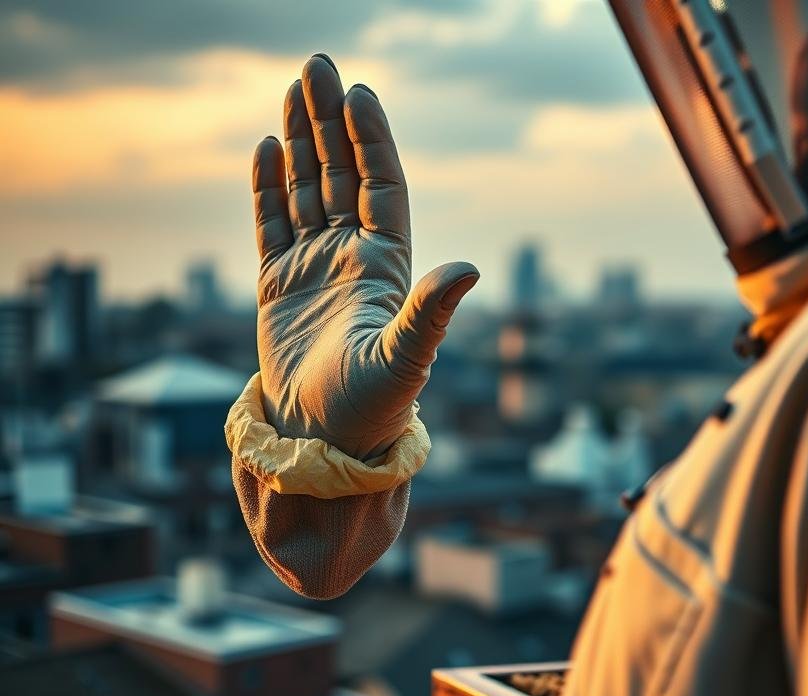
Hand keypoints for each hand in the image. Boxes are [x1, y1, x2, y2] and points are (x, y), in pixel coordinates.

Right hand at [251, 53, 477, 458]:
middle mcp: (353, 258)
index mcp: (386, 266)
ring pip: (308, 190)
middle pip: (343, 174)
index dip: (370, 141)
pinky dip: (269, 188)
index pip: (381, 186)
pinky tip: (267, 149)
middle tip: (317, 67)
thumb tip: (469, 268)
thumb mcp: (405, 358)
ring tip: (293, 91)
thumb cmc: (371, 410)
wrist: (324, 444)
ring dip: (302, 142)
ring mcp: (314, 268)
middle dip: (330, 122)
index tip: (358, 95)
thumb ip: (431, 310)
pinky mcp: (278, 286)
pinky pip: (272, 224)